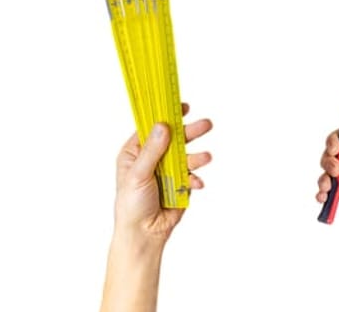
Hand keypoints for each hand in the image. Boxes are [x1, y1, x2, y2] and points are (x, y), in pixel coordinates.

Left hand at [114, 104, 213, 242]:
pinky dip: (196, 178)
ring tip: (205, 158)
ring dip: (196, 157)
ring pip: (186, 157)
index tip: (180, 105)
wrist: (144, 233)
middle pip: (173, 140)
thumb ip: (152, 151)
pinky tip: (196, 184)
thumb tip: (164, 126)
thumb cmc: (132, 204)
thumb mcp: (138, 174)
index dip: (165, 116)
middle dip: (189, 133)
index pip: (151, 128)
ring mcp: (167, 171)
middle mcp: (152, 159)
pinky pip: (192, 176)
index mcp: (135, 153)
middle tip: (206, 125)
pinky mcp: (180, 185)